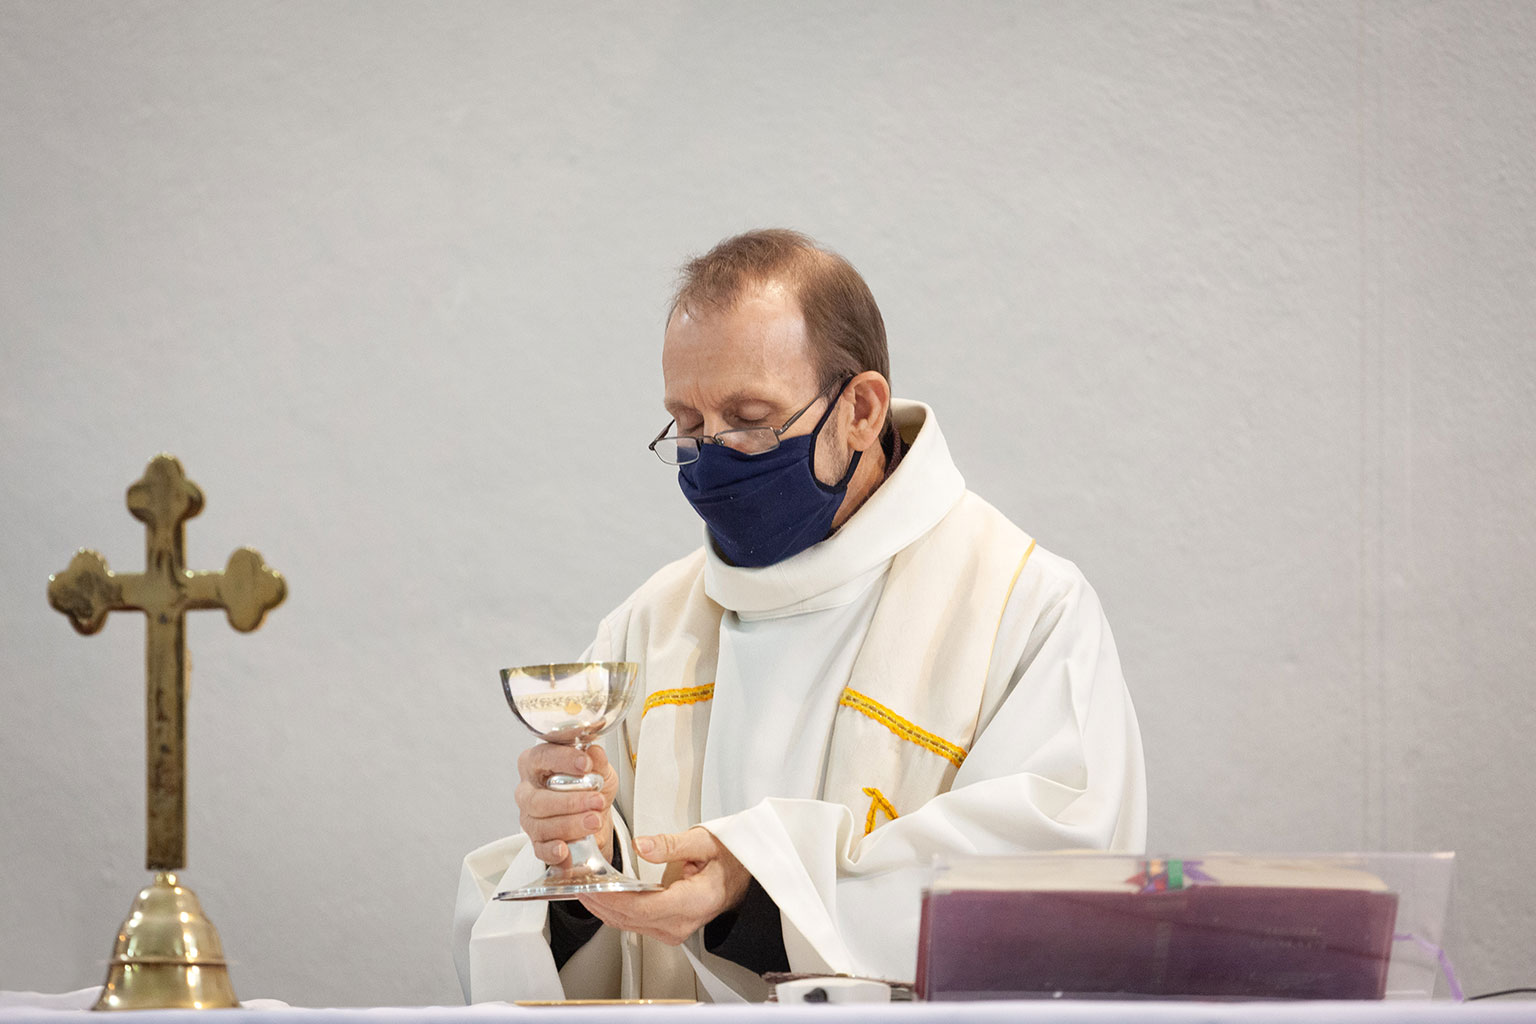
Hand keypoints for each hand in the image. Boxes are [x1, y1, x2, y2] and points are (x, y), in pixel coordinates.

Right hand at [515, 741, 617, 865]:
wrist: (596, 814)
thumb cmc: (590, 786)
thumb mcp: (600, 769)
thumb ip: (597, 761)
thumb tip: (595, 753)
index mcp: (537, 764)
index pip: (542, 758)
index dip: (563, 760)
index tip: (585, 764)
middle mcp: (527, 791)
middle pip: (537, 799)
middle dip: (569, 802)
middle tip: (596, 801)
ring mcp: (530, 818)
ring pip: (540, 825)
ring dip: (570, 825)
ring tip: (594, 821)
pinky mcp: (538, 842)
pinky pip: (539, 849)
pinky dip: (552, 851)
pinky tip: (565, 850)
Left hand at [578, 827, 751, 944]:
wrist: (744, 877)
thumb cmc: (730, 860)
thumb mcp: (706, 841)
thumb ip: (672, 844)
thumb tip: (643, 845)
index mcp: (694, 901)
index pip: (643, 907)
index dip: (613, 898)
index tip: (592, 884)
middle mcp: (682, 923)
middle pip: (629, 919)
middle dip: (598, 901)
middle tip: (574, 880)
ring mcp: (674, 929)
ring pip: (627, 923)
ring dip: (601, 906)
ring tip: (580, 885)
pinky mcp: (667, 928)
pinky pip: (633, 922)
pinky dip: (613, 909)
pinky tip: (600, 895)